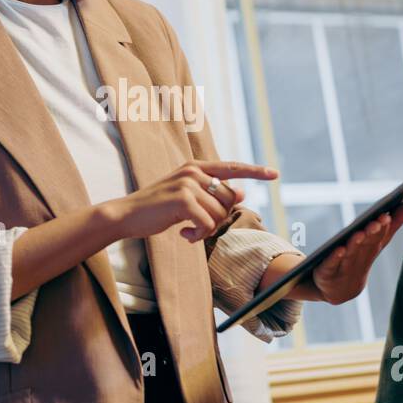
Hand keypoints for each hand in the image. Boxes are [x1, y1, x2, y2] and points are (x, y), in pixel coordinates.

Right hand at [107, 159, 277, 242]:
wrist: (127, 215)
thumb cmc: (157, 209)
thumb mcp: (186, 199)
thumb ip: (211, 194)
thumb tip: (241, 193)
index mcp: (195, 167)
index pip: (232, 168)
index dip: (255, 172)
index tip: (274, 173)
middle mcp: (193, 171)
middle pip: (227, 200)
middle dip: (217, 219)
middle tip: (197, 228)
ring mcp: (187, 184)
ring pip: (218, 214)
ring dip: (206, 230)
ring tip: (188, 231)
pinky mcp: (182, 200)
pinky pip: (207, 224)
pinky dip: (198, 235)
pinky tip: (184, 235)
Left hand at [307, 202, 402, 304]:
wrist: (337, 289)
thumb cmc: (359, 257)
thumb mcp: (376, 240)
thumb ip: (396, 220)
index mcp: (371, 248)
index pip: (380, 235)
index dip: (384, 225)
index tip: (387, 214)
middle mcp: (360, 257)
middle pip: (367, 243)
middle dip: (373, 232)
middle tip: (378, 220)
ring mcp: (344, 266)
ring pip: (351, 253)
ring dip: (356, 243)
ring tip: (359, 233)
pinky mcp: (327, 272)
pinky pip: (331, 264)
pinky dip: (335, 258)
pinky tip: (339, 250)